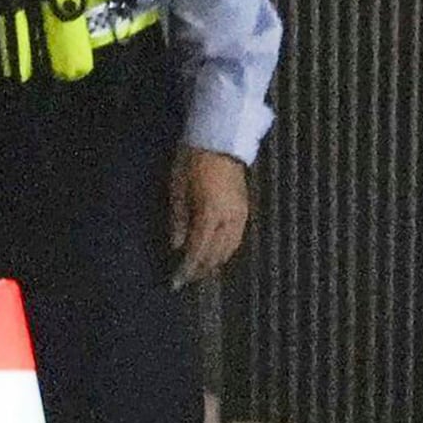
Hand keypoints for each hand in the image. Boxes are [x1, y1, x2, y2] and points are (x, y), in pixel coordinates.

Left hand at [166, 147, 250, 288]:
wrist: (220, 139)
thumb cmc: (192, 160)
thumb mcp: (177, 189)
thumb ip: (178, 220)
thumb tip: (176, 247)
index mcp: (210, 214)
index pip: (198, 251)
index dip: (187, 269)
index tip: (176, 283)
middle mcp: (230, 219)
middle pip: (216, 255)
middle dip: (201, 270)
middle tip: (185, 279)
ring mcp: (241, 215)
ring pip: (230, 250)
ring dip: (214, 263)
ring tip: (199, 270)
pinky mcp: (246, 210)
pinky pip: (237, 239)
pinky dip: (225, 251)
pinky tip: (215, 253)